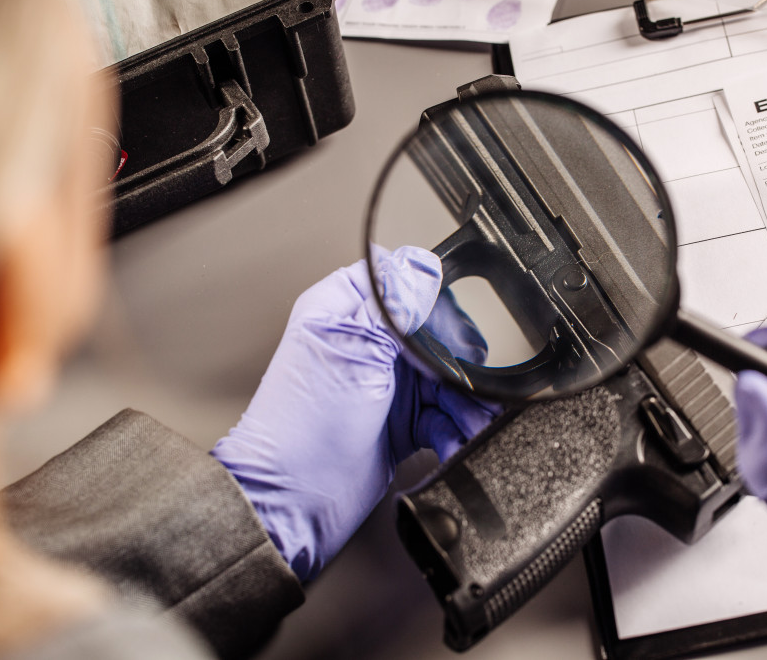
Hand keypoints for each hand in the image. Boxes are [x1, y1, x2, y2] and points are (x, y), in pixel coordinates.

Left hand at [211, 246, 498, 581]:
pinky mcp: (400, 423)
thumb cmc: (303, 426)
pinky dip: (456, 429)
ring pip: (448, 380)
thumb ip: (393, 305)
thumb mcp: (353, 349)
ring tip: (470, 422)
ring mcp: (386, 385)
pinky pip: (445, 417)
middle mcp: (368, 344)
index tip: (452, 332)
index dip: (436, 306)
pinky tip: (453, 440)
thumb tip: (424, 266)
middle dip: (460, 365)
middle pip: (438, 336)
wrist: (296, 500)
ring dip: (465, 403)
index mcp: (347, 311)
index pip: (406, 285)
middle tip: (468, 384)